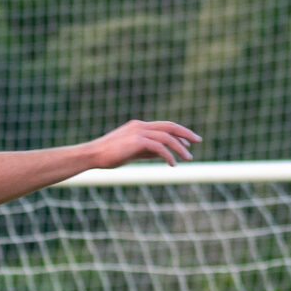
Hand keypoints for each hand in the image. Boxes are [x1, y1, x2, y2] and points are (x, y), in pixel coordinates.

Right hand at [84, 119, 200, 169]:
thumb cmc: (108, 156)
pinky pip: (159, 147)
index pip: (164, 126)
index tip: (189, 142)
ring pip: (167, 137)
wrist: (92, 155)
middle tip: (198, 141)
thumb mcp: (131, 152)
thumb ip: (146, 150)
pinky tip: (173, 164)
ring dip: (180, 147)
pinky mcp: (137, 141)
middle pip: (170, 126)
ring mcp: (139, 132)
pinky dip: (169, 155)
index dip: (178, 133)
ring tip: (188, 158)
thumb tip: (163, 154)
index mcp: (139, 126)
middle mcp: (141, 126)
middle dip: (186, 133)